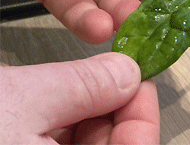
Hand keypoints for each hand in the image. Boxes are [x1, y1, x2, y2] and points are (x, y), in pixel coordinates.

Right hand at [0, 53, 159, 143]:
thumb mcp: (26, 101)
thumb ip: (84, 86)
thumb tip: (126, 72)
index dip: (143, 110)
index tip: (138, 76)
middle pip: (114, 143)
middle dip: (113, 105)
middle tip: (110, 71)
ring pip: (87, 141)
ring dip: (87, 108)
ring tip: (76, 81)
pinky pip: (60, 140)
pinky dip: (65, 117)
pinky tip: (58, 96)